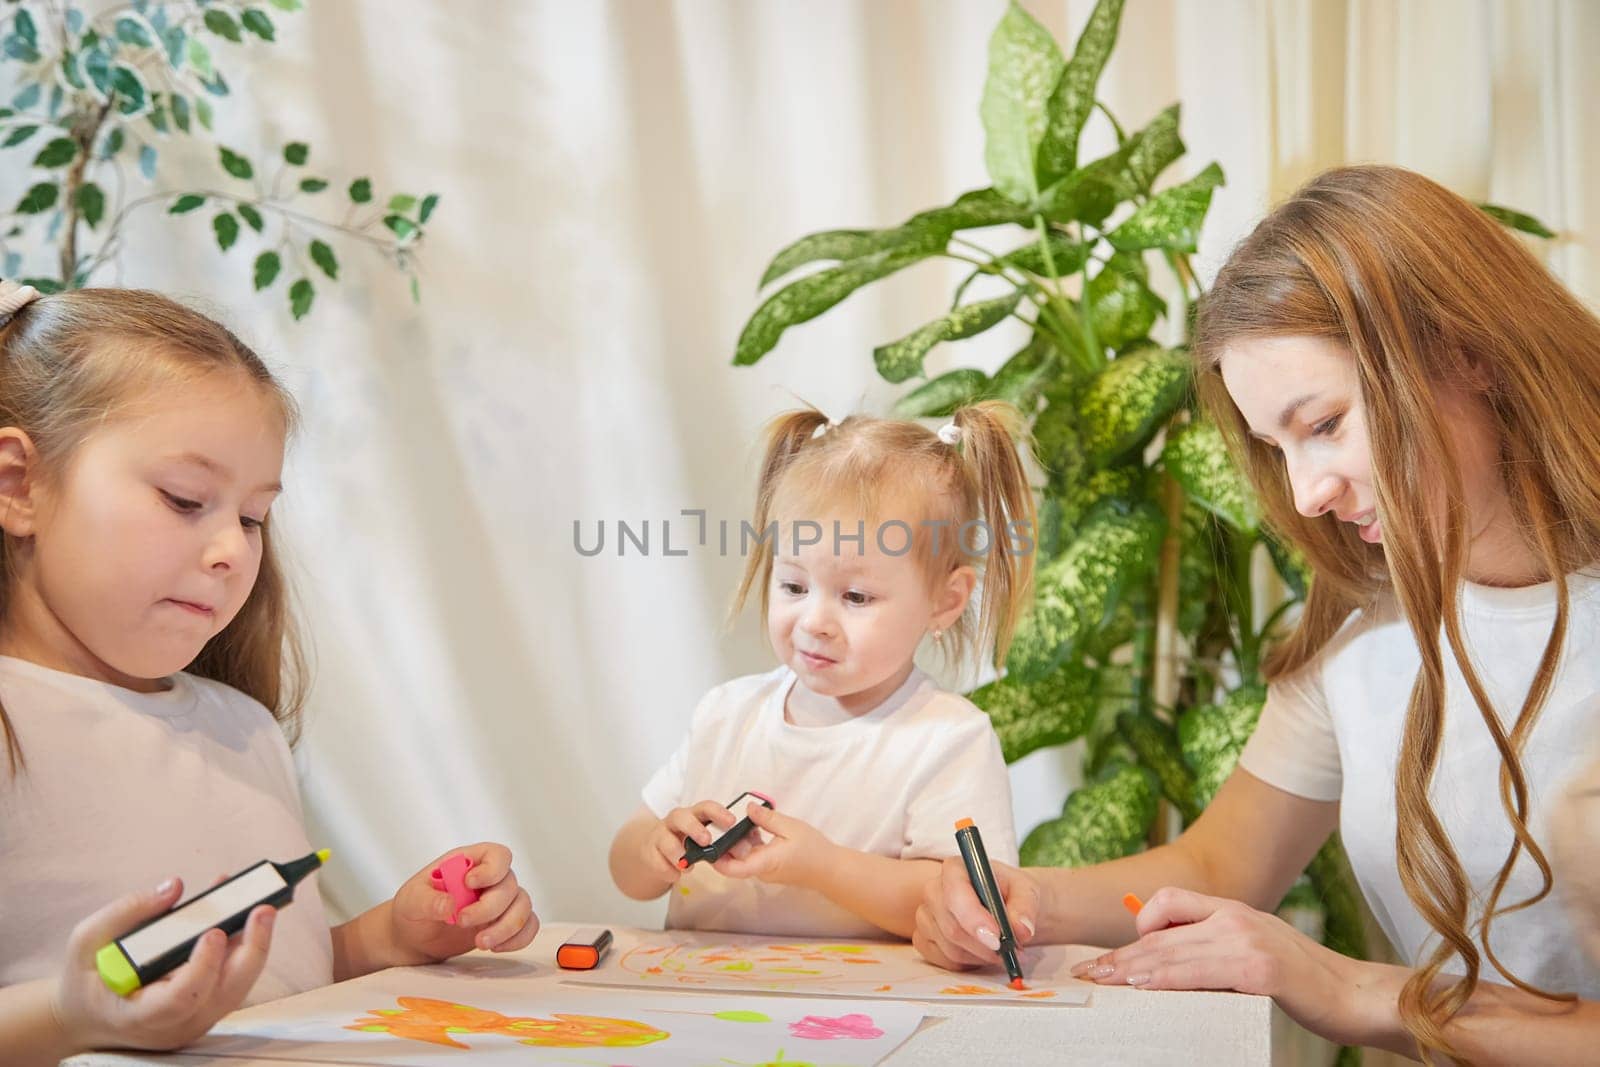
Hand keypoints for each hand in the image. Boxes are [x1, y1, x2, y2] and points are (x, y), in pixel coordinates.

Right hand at [51, 878, 274, 1052]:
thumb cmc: (88, 979)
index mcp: (138, 1015)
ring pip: (238, 985)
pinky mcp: (208, 1007)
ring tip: (262, 903)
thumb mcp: (86, 942)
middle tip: (263, 909)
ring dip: (254, 943)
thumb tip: (174, 887)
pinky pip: (234, 978)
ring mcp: (196, 1019)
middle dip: (251, 949)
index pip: (181, 999)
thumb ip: (126, 912)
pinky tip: (245, 912)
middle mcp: (175, 1025)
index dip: (202, 968)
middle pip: (226, 993)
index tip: (213, 932)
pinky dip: (243, 945)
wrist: (89, 1015)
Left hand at [387, 843, 537, 963]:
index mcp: (469, 862)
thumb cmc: (413, 910)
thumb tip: (449, 906)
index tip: (469, 884)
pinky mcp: (504, 924)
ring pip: (523, 906)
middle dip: (489, 908)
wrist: (414, 938)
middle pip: (510, 885)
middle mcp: (490, 879)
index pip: (498, 855)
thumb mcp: (411, 901)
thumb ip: (427, 900)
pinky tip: (495, 947)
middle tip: (462, 922)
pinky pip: (528, 926)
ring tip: (480, 943)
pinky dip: (518, 939)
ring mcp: (500, 902)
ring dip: (506, 927)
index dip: (492, 869)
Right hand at [640, 801, 739, 884]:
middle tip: (707, 840)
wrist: (657, 853)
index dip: (718, 812)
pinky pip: (656, 859)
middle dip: (694, 828)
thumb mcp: (706, 840)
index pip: (705, 807)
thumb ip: (725, 843)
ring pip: (665, 839)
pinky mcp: (649, 851)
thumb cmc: (688, 843)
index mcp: (695, 815)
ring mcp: (661, 835)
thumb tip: (746, 849)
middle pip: (681, 817)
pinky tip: (675, 875)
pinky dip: (667, 869)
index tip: (731, 821)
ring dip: (677, 853)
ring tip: (687, 867)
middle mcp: (676, 821)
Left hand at [711, 805, 833, 888]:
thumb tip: (748, 808)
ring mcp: (766, 870)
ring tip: (737, 820)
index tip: (707, 846)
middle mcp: (762, 870)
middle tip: (719, 823)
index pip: (733, 869)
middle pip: (735, 861)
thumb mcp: (791, 827)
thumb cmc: (814, 850)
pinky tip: (754, 826)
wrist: (830, 870)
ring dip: (739, 841)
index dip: (716, 860)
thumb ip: (767, 818)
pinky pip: (754, 856)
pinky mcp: (771, 867)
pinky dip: (751, 842)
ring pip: (744, 857)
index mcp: (764, 863)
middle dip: (725, 843)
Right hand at [913, 855, 1039, 969]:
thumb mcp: (1027, 891)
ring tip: (1003, 951)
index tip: (997, 938)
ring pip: (951, 949)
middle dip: (984, 946)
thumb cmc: (1011, 892)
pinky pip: (945, 961)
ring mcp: (925, 916)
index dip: (974, 918)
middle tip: (1012, 951)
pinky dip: (970, 964)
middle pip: (952, 928)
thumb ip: (1025, 907)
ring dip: (982, 957)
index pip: (955, 894)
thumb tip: (1021, 930)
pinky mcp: (924, 939)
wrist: (1004, 903)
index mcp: (955, 869)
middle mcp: (934, 890)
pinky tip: (983, 953)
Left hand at [1067, 887, 1377, 1045]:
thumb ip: (1215, 947)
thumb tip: (1166, 964)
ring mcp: (1247, 940)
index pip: (1169, 901)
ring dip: (1133, 969)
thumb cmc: (1303, 981)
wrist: (1355, 994)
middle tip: (1091, 973)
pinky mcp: (1260, 969)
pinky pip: (1201, 972)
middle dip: (1122, 955)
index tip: (1112, 956)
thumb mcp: (1254, 951)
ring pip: (1174, 953)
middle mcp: (1235, 917)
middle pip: (1162, 932)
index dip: (1135, 927)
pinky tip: (1146, 988)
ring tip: (1105, 982)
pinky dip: (1168, 979)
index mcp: (1232, 909)